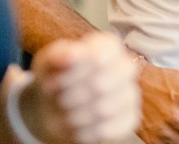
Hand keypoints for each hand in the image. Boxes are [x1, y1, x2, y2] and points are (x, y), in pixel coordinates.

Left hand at [25, 32, 140, 143]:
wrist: (55, 107)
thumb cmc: (55, 78)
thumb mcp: (48, 62)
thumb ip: (59, 54)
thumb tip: (73, 54)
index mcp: (107, 46)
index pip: (103, 53)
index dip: (79, 67)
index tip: (59, 75)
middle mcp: (124, 67)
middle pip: (103, 83)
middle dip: (74, 94)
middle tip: (60, 98)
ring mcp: (130, 93)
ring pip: (106, 108)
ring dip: (78, 114)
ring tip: (66, 112)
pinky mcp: (130, 118)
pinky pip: (114, 128)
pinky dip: (90, 131)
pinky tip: (79, 127)